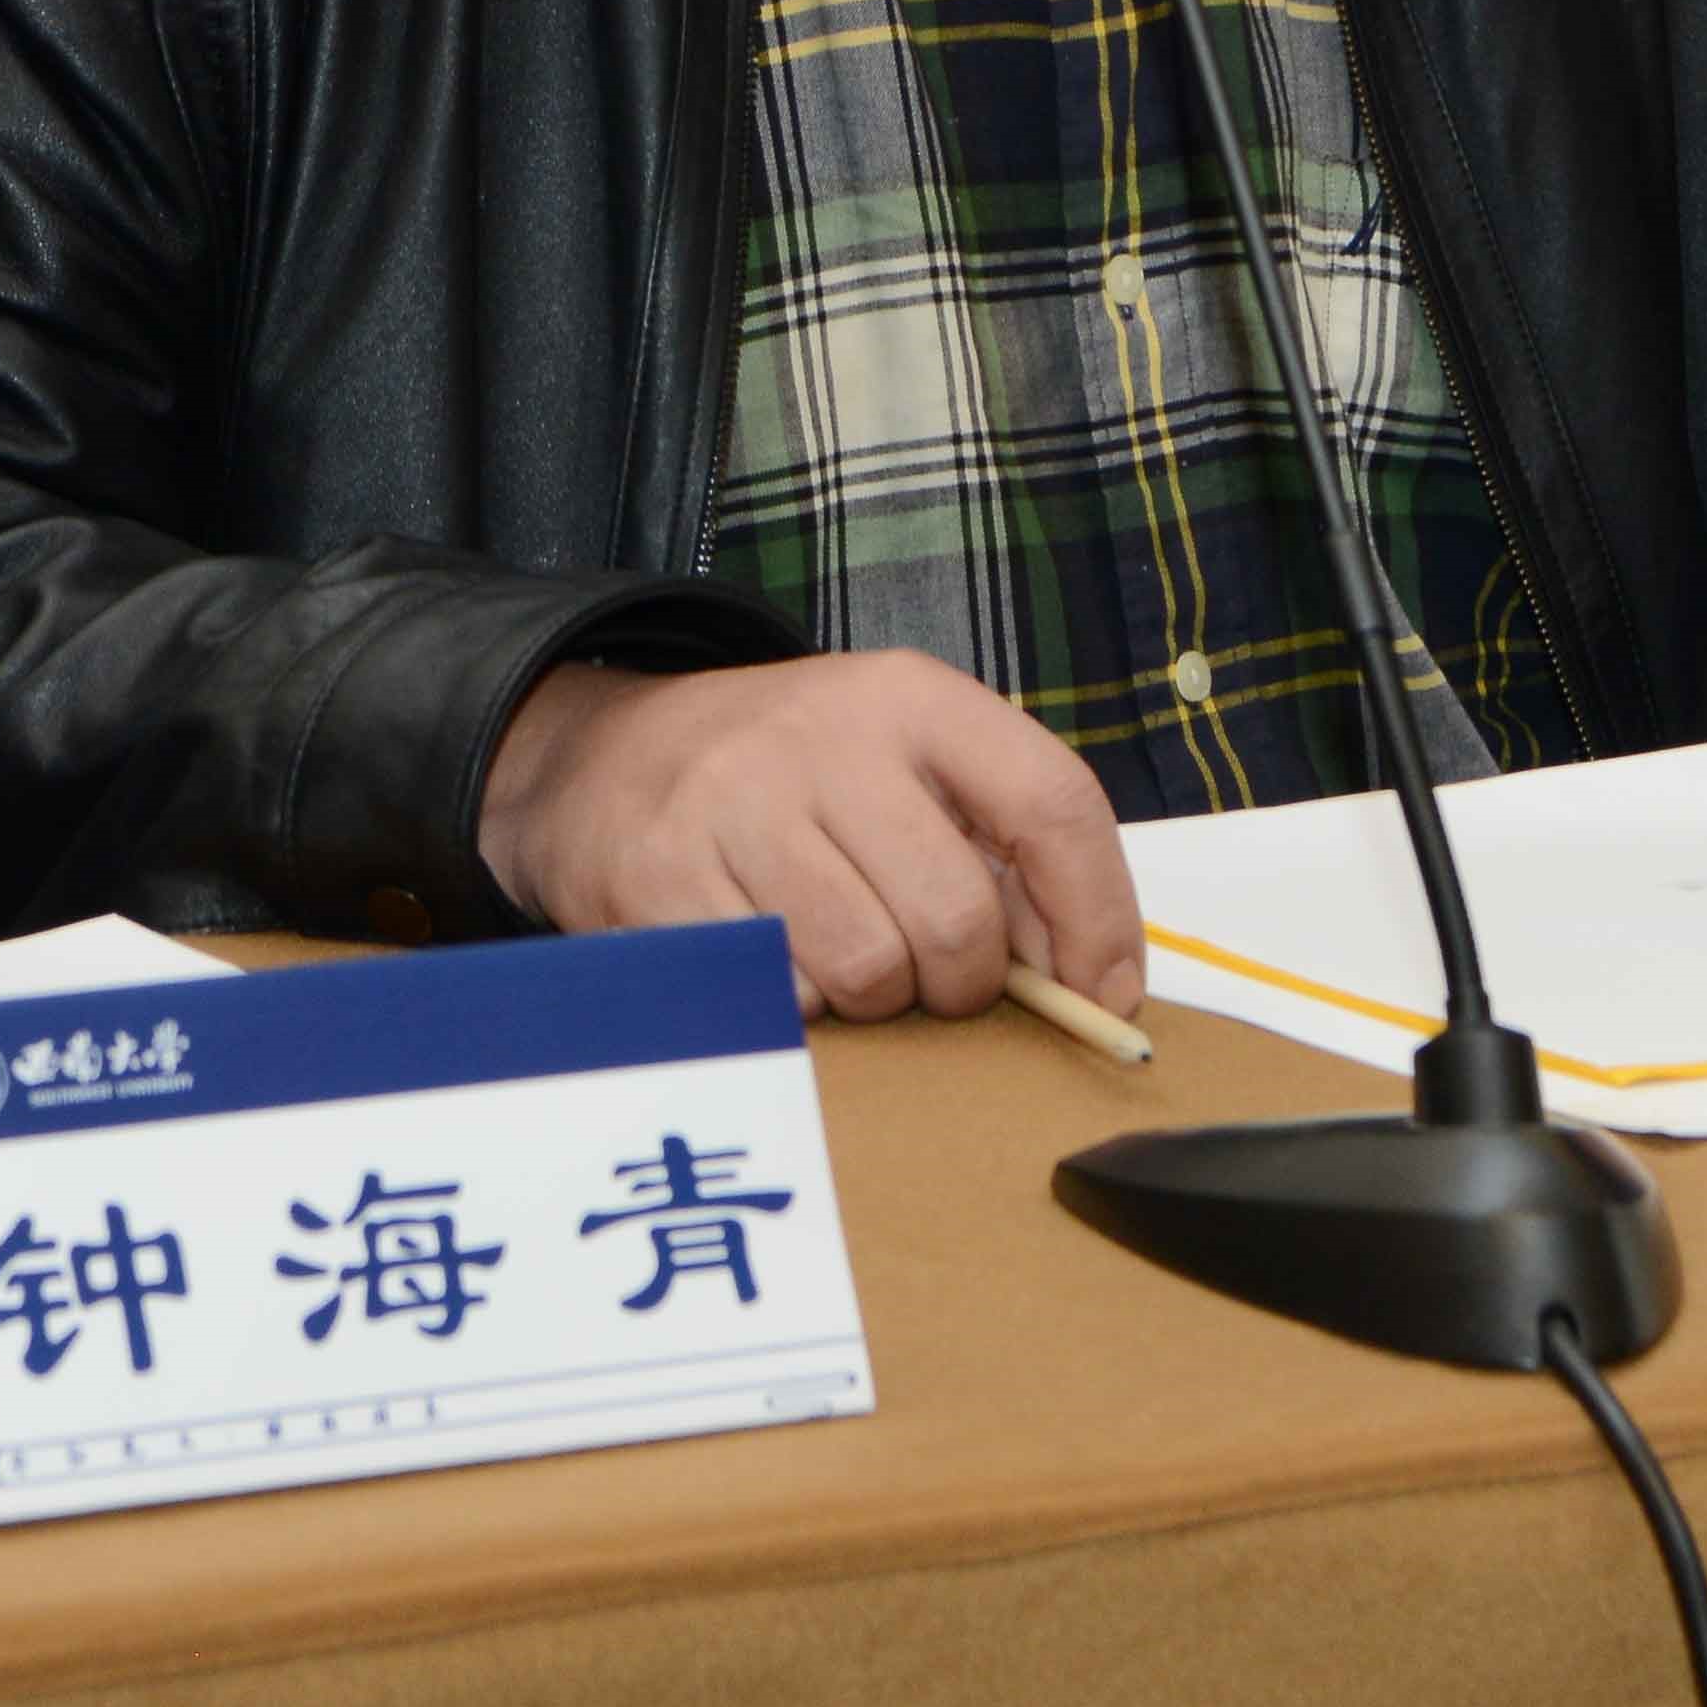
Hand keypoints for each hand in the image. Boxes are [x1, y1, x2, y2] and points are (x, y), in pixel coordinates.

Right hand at [476, 653, 1138, 1024]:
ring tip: (836, 957)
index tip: (1103, 991)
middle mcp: (825, 737)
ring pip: (868, 972)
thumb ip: (993, 845)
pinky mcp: (663, 878)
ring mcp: (736, 804)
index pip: (1052, 802)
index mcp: (910, 698)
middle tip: (927, 978)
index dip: (1097, 914)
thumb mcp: (895, 762)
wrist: (603, 760)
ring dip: (869, 1000)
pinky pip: (777, 998)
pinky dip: (791, 1008)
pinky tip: (772, 961)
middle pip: (957, 918)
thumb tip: (1087, 979)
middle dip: (959, 984)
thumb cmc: (786, 781)